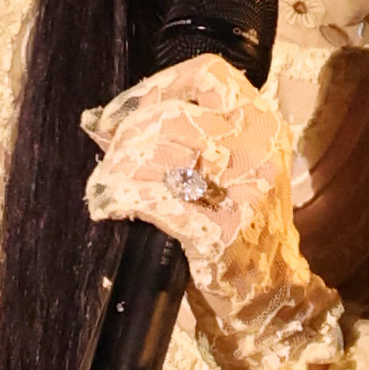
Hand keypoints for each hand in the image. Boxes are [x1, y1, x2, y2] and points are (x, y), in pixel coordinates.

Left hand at [82, 51, 332, 369]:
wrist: (270, 295)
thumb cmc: (238, 228)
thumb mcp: (222, 170)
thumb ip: (173, 137)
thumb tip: (98, 120)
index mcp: (262, 124)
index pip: (207, 74)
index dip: (154, 88)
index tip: (119, 115)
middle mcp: (259, 149)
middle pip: (174, 117)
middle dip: (127, 138)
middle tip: (107, 163)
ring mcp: (245, 191)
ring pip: (160, 155)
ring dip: (118, 171)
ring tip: (104, 188)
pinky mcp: (223, 232)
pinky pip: (156, 200)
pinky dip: (121, 199)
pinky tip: (108, 207)